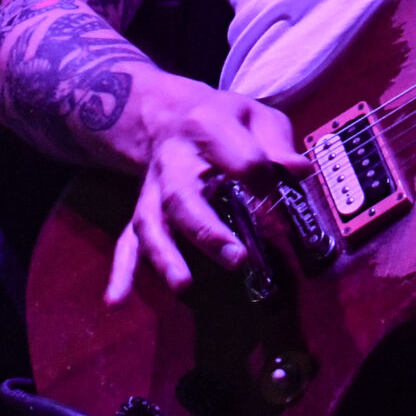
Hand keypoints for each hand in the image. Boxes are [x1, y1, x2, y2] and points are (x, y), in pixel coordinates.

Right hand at [105, 86, 310, 302]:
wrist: (168, 113)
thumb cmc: (222, 120)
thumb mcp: (255, 115)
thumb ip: (276, 143)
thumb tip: (298, 172)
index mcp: (206, 128)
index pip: (240, 158)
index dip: (263, 176)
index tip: (285, 187)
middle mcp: (173, 162)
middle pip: (183, 198)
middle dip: (207, 231)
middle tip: (237, 259)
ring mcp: (154, 190)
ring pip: (151, 223)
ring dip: (165, 256)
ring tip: (183, 285)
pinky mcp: (144, 211)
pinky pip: (126, 241)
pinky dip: (122, 272)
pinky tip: (117, 301)